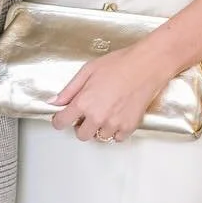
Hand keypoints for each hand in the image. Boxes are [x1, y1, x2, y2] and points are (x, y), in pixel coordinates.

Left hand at [52, 38, 174, 143]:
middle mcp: (97, 117)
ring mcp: (114, 124)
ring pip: (99, 137)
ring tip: (107, 111)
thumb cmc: (119, 64)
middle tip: (88, 113)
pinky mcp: (129, 127)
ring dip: (100, 128)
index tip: (62, 118)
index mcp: (84, 102)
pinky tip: (117, 116)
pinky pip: (117, 138)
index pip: (61, 122)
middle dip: (81, 126)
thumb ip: (69, 89)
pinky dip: (116, 130)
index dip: (59, 120)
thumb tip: (54, 101)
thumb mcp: (88, 70)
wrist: (147, 66)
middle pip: (81, 135)